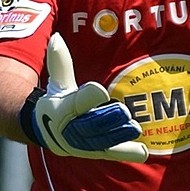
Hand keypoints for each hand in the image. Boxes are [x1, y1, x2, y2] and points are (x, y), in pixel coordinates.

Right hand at [31, 34, 147, 161]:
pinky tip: (143, 151)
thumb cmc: (57, 98)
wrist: (46, 130)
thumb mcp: (57, 81)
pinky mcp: (95, 151)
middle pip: (90, 124)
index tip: (101, 90)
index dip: (88, 97)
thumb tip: (57, 38)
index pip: (76, 103)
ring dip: (118, 135)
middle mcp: (70, 129)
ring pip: (101, 140)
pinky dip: (126, 152)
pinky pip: (111, 152)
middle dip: (107, 119)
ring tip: (135, 127)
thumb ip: (60, 61)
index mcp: (61, 109)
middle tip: (124, 112)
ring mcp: (83, 143)